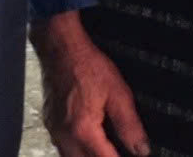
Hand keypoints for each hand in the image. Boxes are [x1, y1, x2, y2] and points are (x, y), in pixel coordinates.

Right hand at [31, 13, 149, 156]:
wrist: (60, 46)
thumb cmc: (85, 64)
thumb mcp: (117, 93)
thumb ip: (130, 125)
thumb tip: (141, 149)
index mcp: (83, 131)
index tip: (132, 156)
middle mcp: (65, 136)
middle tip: (119, 150)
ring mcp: (54, 130)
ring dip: (89, 156)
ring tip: (106, 148)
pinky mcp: (50, 123)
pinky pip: (64, 148)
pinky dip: (77, 150)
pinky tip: (90, 141)